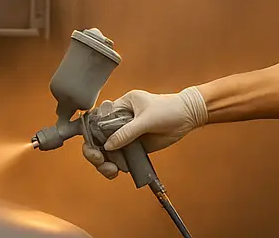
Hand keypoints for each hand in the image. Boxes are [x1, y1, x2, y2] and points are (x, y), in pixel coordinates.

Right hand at [81, 87, 207, 179]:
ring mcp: (126, 134)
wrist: (188, 117)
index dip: (90, 134)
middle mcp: (119, 120)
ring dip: (104, 162)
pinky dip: (115, 166)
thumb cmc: (169, 109)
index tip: (93, 147)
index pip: (97, 120)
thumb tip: (107, 146)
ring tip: (112, 170)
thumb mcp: (148, 118)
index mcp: (121, 106)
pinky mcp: (133, 146)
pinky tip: (118, 171)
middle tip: (101, 161)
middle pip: (97, 138)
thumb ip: (127, 131)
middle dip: (94, 152)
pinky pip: (118, 158)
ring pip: (106, 151)